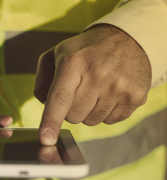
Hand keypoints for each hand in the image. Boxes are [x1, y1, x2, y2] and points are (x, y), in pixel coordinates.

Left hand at [34, 24, 151, 144]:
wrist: (128, 40)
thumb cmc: (86, 51)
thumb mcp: (57, 53)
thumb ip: (43, 78)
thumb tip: (43, 102)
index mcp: (74, 62)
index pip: (60, 97)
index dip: (51, 120)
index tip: (46, 139)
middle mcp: (98, 74)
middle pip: (73, 116)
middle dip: (71, 108)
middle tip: (80, 88)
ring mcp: (119, 87)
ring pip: (90, 121)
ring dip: (89, 110)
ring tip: (96, 88)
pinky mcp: (135, 97)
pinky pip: (109, 121)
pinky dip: (106, 111)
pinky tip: (110, 92)